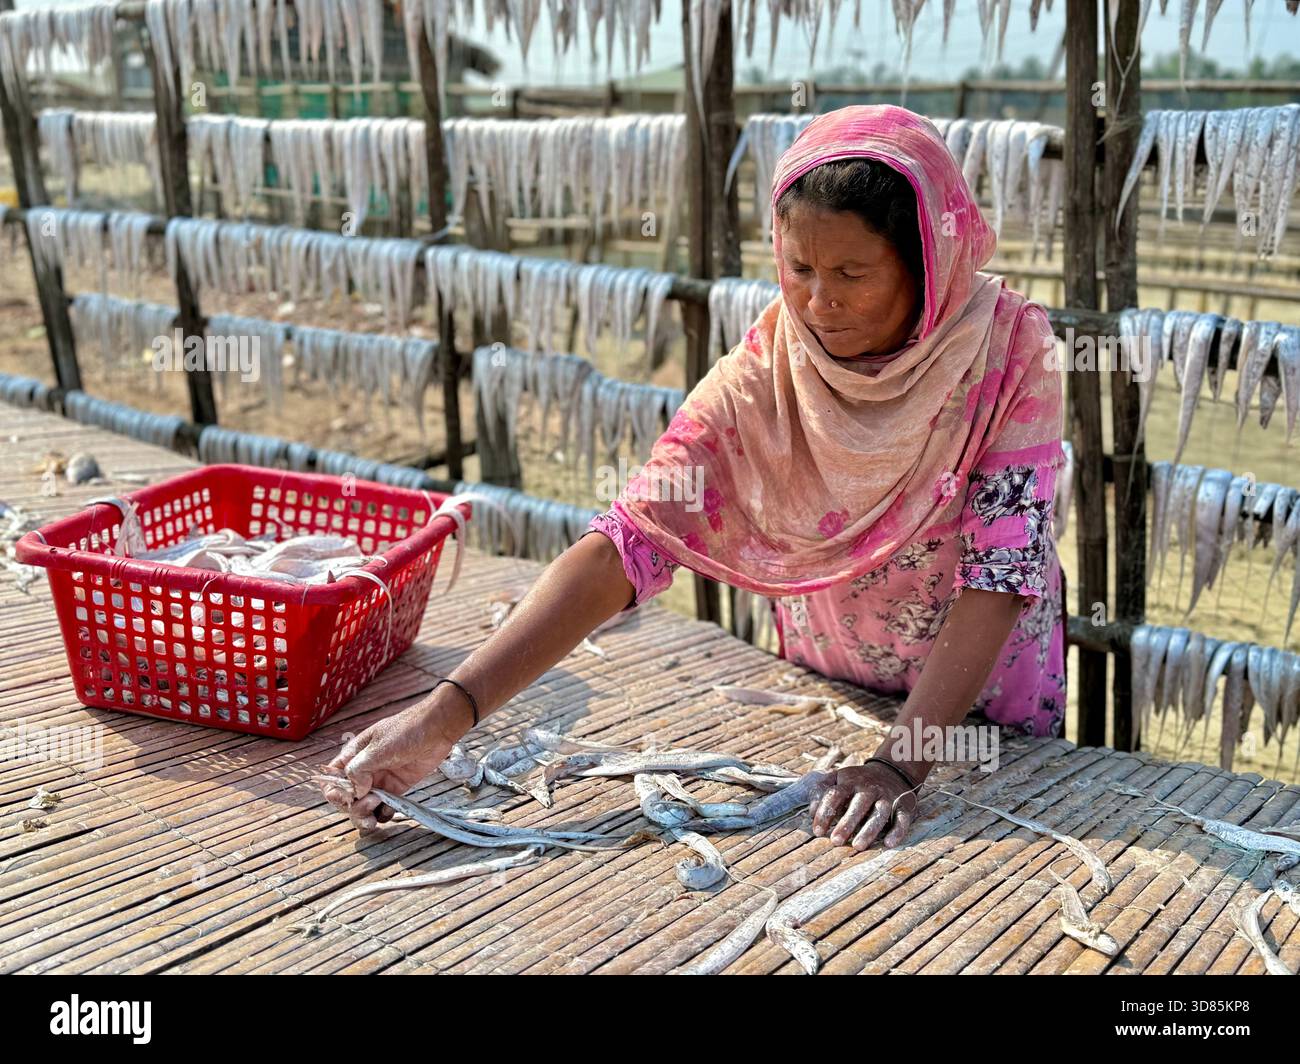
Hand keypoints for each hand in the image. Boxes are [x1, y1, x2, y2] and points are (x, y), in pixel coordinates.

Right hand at [318, 688, 469, 832]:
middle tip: (371, 802)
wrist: (437, 729)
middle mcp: (364, 770)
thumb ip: (359, 770)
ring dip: (366, 814)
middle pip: (347, 798)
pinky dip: (383, 814)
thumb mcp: (378, 748)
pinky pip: (384, 807)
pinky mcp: (397, 787)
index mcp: (353, 756)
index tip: (348, 797)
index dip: (335, 792)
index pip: (332, 779)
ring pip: (364, 805)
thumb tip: (355, 791)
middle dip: (354, 807)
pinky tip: (389, 811)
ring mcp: (380, 780)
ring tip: (378, 809)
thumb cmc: (406, 731)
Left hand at [807, 762, 918, 849]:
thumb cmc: (858, 780)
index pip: (834, 795)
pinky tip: (889, 844)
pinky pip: (902, 819)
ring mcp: (887, 796)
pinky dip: (898, 831)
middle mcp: (869, 788)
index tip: (818, 832)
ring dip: (869, 830)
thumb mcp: (838, 778)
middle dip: (846, 824)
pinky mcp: (904, 805)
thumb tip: (810, 812)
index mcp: (850, 781)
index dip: (824, 813)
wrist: (892, 770)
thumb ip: (821, 790)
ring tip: (858, 846)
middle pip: (857, 805)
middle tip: (836, 841)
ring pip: (879, 813)